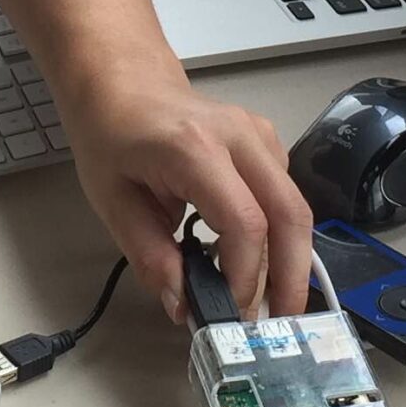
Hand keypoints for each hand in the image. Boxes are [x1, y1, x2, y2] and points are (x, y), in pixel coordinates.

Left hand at [57, 64, 312, 323]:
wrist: (124, 83)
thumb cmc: (111, 137)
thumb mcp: (112, 202)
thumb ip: (150, 255)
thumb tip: (183, 306)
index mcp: (195, 148)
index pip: (245, 222)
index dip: (245, 276)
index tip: (229, 312)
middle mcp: (239, 135)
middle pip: (289, 213)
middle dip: (292, 276)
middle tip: (279, 323)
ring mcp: (259, 133)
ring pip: (295, 205)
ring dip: (290, 258)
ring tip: (269, 301)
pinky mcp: (267, 140)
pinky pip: (285, 193)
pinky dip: (281, 233)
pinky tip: (258, 259)